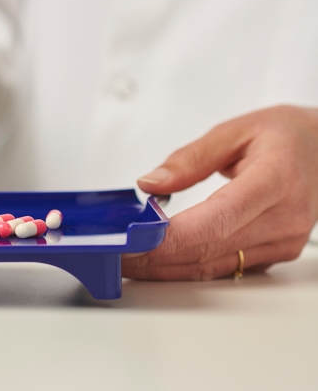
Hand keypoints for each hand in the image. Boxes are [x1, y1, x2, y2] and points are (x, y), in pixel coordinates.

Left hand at [124, 105, 317, 279]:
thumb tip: (149, 183)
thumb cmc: (286, 136)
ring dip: (166, 268)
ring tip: (126, 262)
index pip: (219, 218)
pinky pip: (226, 267)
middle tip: (113, 254)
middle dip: (156, 256)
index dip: (173, 236)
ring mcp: (283, 241)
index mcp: (275, 181)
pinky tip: (157, 264)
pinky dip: (187, 267)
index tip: (135, 241)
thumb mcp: (234, 131)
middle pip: (210, 248)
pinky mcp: (276, 252)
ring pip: (215, 265)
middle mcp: (284, 218)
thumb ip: (189, 159)